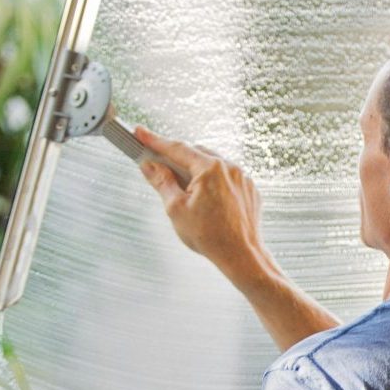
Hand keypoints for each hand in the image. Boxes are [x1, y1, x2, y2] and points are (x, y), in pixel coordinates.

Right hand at [135, 125, 265, 282]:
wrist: (242, 256)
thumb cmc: (209, 236)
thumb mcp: (176, 209)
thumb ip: (162, 182)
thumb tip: (149, 165)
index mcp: (210, 168)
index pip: (177, 148)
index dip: (155, 141)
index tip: (140, 133)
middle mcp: (229, 167)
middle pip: (196, 153)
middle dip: (176, 157)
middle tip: (158, 164)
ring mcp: (243, 177)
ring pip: (213, 164)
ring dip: (196, 170)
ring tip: (185, 190)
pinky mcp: (250, 189)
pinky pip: (227, 177)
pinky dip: (213, 181)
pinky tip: (207, 199)